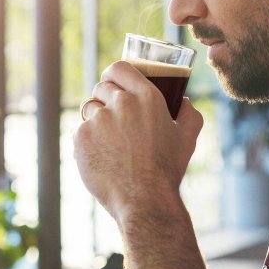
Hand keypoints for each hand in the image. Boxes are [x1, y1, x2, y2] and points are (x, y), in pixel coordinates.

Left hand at [74, 61, 202, 221]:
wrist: (145, 200)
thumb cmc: (167, 170)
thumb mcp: (187, 138)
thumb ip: (189, 114)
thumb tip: (184, 101)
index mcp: (147, 97)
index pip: (120, 68)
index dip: (114, 75)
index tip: (113, 83)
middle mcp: (121, 102)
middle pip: (101, 87)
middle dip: (105, 100)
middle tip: (113, 120)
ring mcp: (98, 119)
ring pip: (88, 109)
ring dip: (95, 120)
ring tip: (109, 142)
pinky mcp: (81, 137)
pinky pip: (79, 131)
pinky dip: (87, 142)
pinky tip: (101, 157)